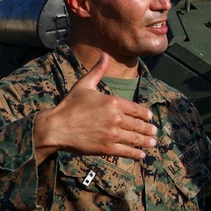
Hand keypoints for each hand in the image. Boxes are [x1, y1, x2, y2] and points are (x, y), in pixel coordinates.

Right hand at [33, 54, 156, 162]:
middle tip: (154, 131)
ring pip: (135, 138)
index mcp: (113, 102)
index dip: (145, 114)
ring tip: (152, 142)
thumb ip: (98, 71)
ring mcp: (112, 134)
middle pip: (138, 124)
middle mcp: (116, 118)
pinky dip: (136, 154)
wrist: (56, 127)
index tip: (149, 117)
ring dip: (146, 141)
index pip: (136, 109)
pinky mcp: (107, 148)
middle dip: (148, 128)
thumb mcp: (84, 85)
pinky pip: (126, 151)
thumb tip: (104, 55)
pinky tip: (142, 155)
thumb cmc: (69, 105)